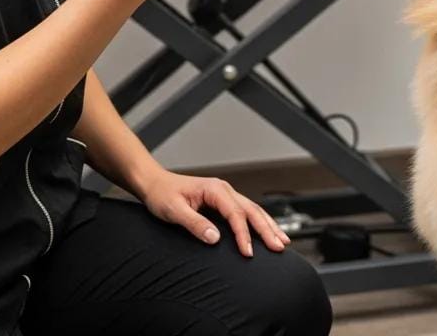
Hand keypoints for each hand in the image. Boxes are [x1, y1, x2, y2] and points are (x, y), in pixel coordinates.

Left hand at [141, 168, 291, 256]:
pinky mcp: (222, 202)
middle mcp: (223, 190)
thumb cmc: (162, 194)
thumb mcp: (174, 210)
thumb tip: (214, 238)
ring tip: (282, 240)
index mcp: (214, 189)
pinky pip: (246, 211)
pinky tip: (267, 230)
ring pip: (253, 209)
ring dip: (268, 225)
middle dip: (267, 229)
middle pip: (251, 210)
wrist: (154, 183)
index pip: (235, 213)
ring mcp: (225, 194)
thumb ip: (194, 223)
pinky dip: (259, 222)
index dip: (243, 234)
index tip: (248, 252)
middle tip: (279, 247)